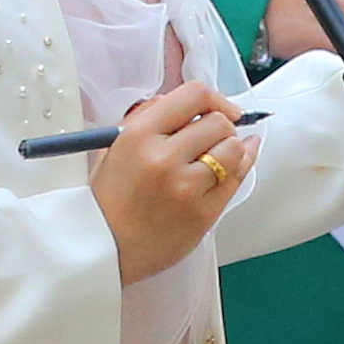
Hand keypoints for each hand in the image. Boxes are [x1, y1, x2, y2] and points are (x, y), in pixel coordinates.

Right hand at [95, 82, 253, 283]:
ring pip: (233, 149)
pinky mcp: (203, 214)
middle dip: (221, 126)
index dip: (216, 99)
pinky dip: (241, 166)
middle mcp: (164, 158)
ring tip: (216, 156)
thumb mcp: (115, 146)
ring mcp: (186, 187)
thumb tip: (188, 104)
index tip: (222, 108)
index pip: (195, 95)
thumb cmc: (108, 199)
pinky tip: (240, 160)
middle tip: (213, 137)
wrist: (103, 248)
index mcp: (139, 135)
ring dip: (230, 148)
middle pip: (219, 122)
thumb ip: (149, 117)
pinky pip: (236, 179)